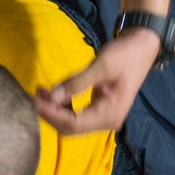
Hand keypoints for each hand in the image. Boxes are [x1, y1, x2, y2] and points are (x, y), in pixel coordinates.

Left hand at [35, 28, 158, 133]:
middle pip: (70, 128)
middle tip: (32, 95)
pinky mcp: (98, 110)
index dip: (51, 113)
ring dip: (53, 111)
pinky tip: (51, 94)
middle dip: (49, 114)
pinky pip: (75, 115)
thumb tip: (52, 96)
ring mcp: (103, 117)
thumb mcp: (101, 66)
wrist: (142, 47)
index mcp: (110, 114)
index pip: (73, 123)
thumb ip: (76, 83)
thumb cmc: (125, 54)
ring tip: (39, 92)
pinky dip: (61, 106)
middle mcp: (107, 121)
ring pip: (71, 123)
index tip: (33, 100)